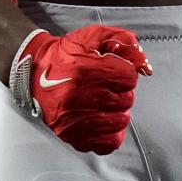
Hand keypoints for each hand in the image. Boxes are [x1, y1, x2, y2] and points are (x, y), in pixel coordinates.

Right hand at [11, 24, 151, 154]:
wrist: (35, 71)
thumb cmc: (67, 54)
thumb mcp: (94, 37)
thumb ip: (124, 42)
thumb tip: (146, 66)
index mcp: (85, 70)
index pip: (128, 77)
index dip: (126, 72)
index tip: (115, 71)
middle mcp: (78, 97)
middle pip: (126, 100)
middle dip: (123, 91)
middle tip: (109, 86)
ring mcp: (74, 119)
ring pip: (120, 121)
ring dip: (119, 111)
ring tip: (106, 102)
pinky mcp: (71, 135)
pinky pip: (107, 143)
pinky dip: (111, 133)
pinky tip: (104, 119)